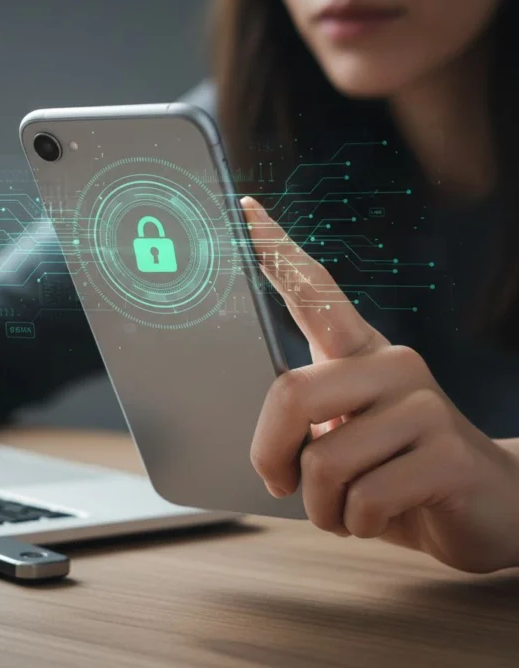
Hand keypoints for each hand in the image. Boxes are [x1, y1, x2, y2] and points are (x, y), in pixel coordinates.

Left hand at [241, 196, 518, 572]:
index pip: (315, 292)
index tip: (246, 210)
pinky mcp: (448, 451)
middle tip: (281, 483)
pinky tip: (378, 518)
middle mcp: (392, 363)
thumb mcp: (343, 441)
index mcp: (361, 354)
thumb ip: (308, 426)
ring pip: (325, 461)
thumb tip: (271, 451)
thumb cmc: (397, 471)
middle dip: (270, 454)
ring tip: (346, 509)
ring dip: (321, 506)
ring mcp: (424, 403)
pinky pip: (364, 498)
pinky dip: (355, 523)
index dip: (278, 253)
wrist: (488, 511)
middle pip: (291, 394)